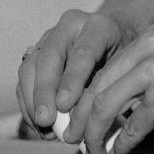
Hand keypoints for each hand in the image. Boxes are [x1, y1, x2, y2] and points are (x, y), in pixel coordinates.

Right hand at [16, 8, 132, 137]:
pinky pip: (25, 78)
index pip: (83, 52)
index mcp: (98, 27)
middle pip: (49, 56)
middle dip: (44, 91)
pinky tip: (38, 124)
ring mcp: (49, 37)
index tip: (64, 105)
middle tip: (46, 119)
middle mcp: (69, 27)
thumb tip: (93, 121)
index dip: (72, 79)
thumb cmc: (126, 60)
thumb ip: (110, 87)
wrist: (117, 39)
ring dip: (32, 100)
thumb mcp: (127, 69)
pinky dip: (28, 102)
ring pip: (30, 66)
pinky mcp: (36, 52)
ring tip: (42, 126)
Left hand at [71, 26, 153, 153]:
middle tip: (75, 139)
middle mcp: (146, 49)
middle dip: (83, 118)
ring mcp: (152, 73)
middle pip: (98, 87)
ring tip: (92, 153)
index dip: (89, 98)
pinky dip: (118, 145)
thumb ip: (152, 77)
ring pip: (105, 107)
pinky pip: (129, 126)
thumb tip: (125, 110)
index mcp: (149, 38)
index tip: (83, 118)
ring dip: (94, 135)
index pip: (106, 69)